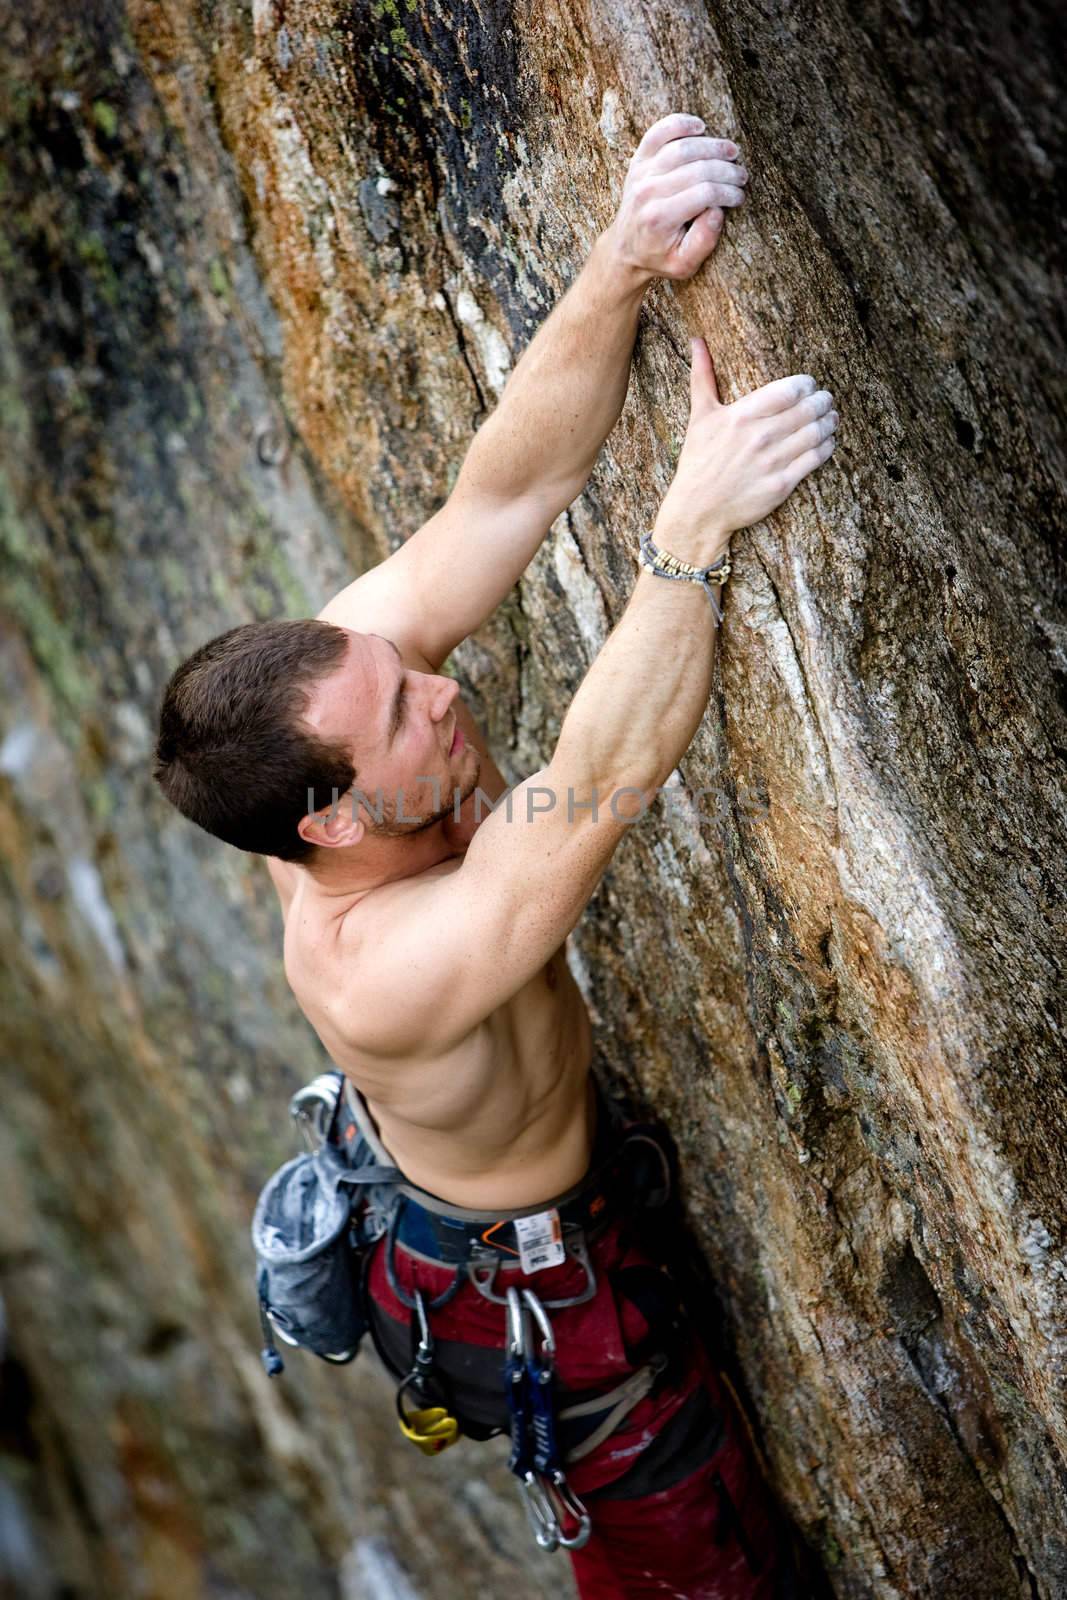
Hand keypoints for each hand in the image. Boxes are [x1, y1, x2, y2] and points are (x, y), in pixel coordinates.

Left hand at [606, 112, 747, 282]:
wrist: (625, 250)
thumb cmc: (659, 257)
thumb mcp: (684, 265)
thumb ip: (703, 242)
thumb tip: (717, 211)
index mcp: (659, 218)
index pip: (704, 193)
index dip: (727, 192)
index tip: (739, 196)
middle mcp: (647, 192)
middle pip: (696, 168)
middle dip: (726, 170)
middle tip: (742, 175)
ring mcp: (641, 173)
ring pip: (682, 147)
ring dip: (712, 146)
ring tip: (731, 152)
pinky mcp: (638, 160)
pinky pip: (658, 133)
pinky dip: (679, 124)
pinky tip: (700, 126)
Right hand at [656, 338, 837, 559]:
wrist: (699, 510)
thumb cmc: (699, 461)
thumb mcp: (700, 417)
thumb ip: (702, 376)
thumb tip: (696, 341)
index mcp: (742, 415)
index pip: (790, 390)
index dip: (807, 385)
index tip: (809, 385)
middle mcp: (760, 436)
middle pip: (808, 409)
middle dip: (823, 401)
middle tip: (826, 400)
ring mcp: (773, 461)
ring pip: (816, 433)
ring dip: (829, 422)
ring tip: (831, 418)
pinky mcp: (783, 484)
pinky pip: (816, 459)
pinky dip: (827, 447)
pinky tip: (827, 442)